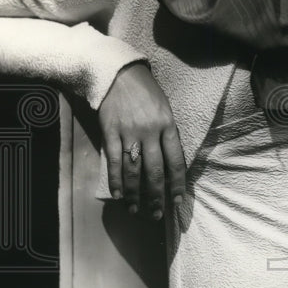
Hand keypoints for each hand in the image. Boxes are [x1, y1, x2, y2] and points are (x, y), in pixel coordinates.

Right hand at [98, 62, 185, 219]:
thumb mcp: (165, 109)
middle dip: (156, 197)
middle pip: (154, 172)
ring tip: (136, 210)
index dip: (177, 184)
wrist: (118, 73)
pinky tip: (119, 195)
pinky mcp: (110, 132)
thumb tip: (170, 165)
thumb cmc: (146, 92)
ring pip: (133, 170)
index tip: (178, 201)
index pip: (175, 161)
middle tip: (156, 214)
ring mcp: (128, 133)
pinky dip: (115, 180)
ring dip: (135, 194)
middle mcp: (149, 132)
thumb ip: (167, 135)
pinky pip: (112, 161)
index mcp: (167, 126)